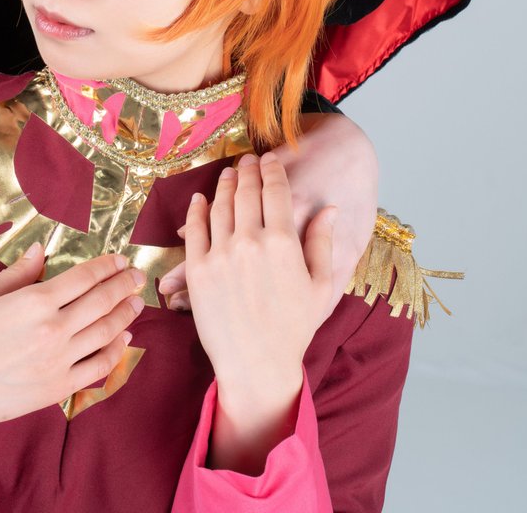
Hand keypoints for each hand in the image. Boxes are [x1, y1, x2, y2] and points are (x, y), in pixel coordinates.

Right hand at [0, 244, 144, 448]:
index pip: (84, 277)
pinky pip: (98, 367)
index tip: (120, 261)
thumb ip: (18, 272)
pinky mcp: (58, 389)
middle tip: (137, 277)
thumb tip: (42, 250)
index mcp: (35, 302)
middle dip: (124, 286)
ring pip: (106, 333)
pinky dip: (116, 351)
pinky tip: (122, 339)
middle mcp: (53, 330)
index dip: (107, 267)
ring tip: (136, 303)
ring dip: (126, 315)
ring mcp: (58, 362)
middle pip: (102, 302)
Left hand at [159, 111, 376, 313]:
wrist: (257, 365)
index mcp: (283, 243)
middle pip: (246, 192)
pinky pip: (195, 229)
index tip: (269, 160)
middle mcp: (250, 242)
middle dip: (247, 171)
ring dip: (224, 184)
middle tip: (246, 161)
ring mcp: (221, 254)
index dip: (272, 171)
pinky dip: (197, 209)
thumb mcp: (320, 285)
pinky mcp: (198, 270)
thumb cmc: (294, 328)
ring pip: (220, 205)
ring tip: (228, 174)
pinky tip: (201, 199)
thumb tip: (331, 208)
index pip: (276, 191)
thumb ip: (322, 242)